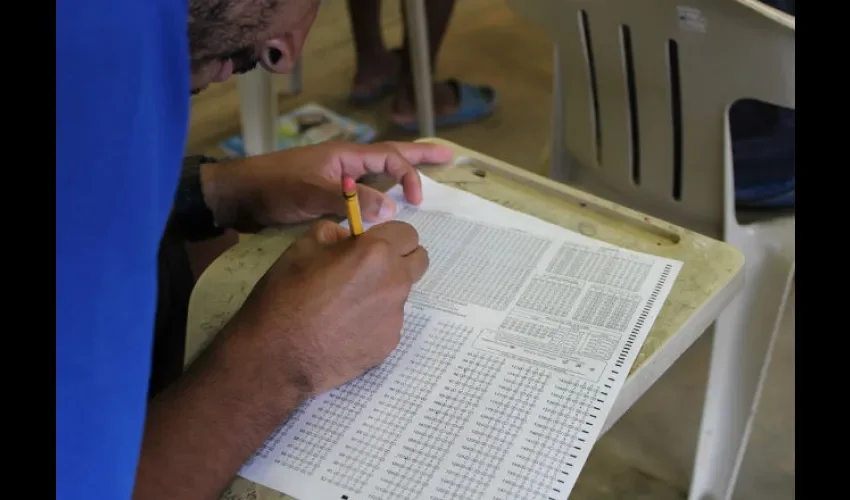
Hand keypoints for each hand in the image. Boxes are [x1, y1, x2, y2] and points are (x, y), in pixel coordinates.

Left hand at [201, 141, 452, 231]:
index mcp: (345, 156)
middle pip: (390, 155)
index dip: (409, 176)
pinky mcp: (326, 194)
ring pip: (376, 172)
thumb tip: (391, 211)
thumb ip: (350, 200)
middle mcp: (344, 163)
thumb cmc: (273, 188)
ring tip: (422, 177)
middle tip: (447, 156)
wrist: (238, 197)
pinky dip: (380, 193)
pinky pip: (362, 191)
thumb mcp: (312, 193)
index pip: (390, 159)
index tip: (416, 202)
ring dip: (400, 173)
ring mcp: (335, 178)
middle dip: (419, 155)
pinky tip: (384, 204)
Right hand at [232, 219, 428, 395]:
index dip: (389, 236)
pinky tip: (345, 329)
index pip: (408, 233)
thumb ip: (335, 233)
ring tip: (346, 306)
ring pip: (401, 293)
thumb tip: (351, 238)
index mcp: (376, 253)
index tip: (371, 245)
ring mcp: (395, 316)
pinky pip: (389, 321)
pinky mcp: (390, 343)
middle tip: (369, 269)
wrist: (277, 355)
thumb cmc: (285, 295)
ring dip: (383, 291)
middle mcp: (395, 282)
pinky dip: (374, 320)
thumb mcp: (302, 247)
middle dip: (400, 259)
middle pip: (419, 261)